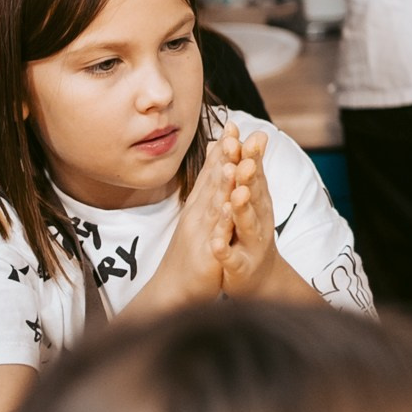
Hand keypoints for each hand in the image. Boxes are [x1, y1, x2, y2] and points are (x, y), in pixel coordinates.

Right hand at [129, 131, 237, 315]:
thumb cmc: (192, 251)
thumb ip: (207, 188)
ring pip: (214, 206)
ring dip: (223, 185)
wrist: (176, 287)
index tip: (233, 124)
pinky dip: (221, 223)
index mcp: (200, 205)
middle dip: (226, 157)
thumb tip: (214, 163)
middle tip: (236, 132)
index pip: (213, 173)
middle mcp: (198, 215)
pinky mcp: (207, 256)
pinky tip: (228, 209)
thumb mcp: (200, 216)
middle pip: (214, 183)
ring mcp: (201, 234)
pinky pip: (216, 237)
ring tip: (233, 164)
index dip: (223, 149)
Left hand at [217, 128, 281, 295]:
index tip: (235, 129)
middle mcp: (258, 217)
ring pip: (246, 223)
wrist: (260, 276)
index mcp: (257, 199)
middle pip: (252, 192)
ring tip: (236, 194)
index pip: (251, 170)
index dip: (244, 150)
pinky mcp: (241, 265)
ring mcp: (251, 242)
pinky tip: (216, 246)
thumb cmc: (251, 231)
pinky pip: (232, 258)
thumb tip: (243, 132)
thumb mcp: (249, 196)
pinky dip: (225, 251)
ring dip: (242, 208)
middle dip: (247, 174)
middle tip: (241, 157)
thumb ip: (246, 165)